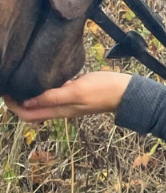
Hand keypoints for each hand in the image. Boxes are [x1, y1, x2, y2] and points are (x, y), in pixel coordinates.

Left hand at [4, 71, 131, 121]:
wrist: (127, 92)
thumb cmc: (104, 90)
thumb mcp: (77, 91)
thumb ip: (53, 97)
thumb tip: (27, 103)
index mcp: (60, 110)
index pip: (28, 115)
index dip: (13, 107)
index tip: (5, 93)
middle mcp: (61, 109)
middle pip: (32, 110)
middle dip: (17, 101)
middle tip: (9, 85)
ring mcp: (68, 102)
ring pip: (41, 103)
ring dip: (28, 95)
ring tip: (20, 79)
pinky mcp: (75, 94)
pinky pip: (53, 95)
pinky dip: (42, 89)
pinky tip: (42, 76)